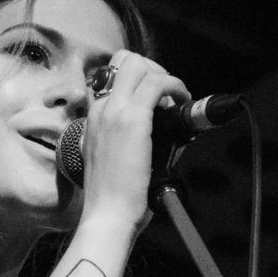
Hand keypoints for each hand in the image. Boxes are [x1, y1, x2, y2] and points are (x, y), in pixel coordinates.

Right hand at [79, 50, 189, 228]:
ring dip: (164, 75)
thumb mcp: (115, 160)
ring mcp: (114, 112)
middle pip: (125, 61)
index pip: (112, 78)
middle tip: (169, 92)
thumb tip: (164, 135)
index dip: (139, 80)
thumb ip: (132, 142)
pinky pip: (157, 83)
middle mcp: (101, 109)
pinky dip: (175, 85)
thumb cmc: (114, 198)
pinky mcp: (132, 120)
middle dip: (153, 68)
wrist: (107, 215)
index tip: (158, 99)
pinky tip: (183, 100)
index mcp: (94, 118)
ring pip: (138, 64)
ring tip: (177, 97)